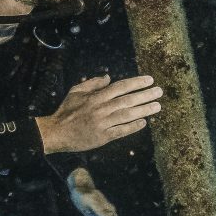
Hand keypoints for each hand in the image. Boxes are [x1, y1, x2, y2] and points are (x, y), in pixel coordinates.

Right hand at [36, 73, 163, 154]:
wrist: (56, 132)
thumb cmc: (66, 111)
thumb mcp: (76, 92)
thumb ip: (92, 83)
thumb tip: (108, 78)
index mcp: (95, 97)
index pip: (120, 87)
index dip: (136, 83)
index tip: (149, 80)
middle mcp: (101, 109)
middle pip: (127, 100)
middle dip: (145, 95)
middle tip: (159, 92)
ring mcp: (102, 123)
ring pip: (127, 115)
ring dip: (144, 110)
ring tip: (157, 106)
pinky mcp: (102, 137)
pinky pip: (121, 131)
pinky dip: (132, 127)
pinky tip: (144, 123)